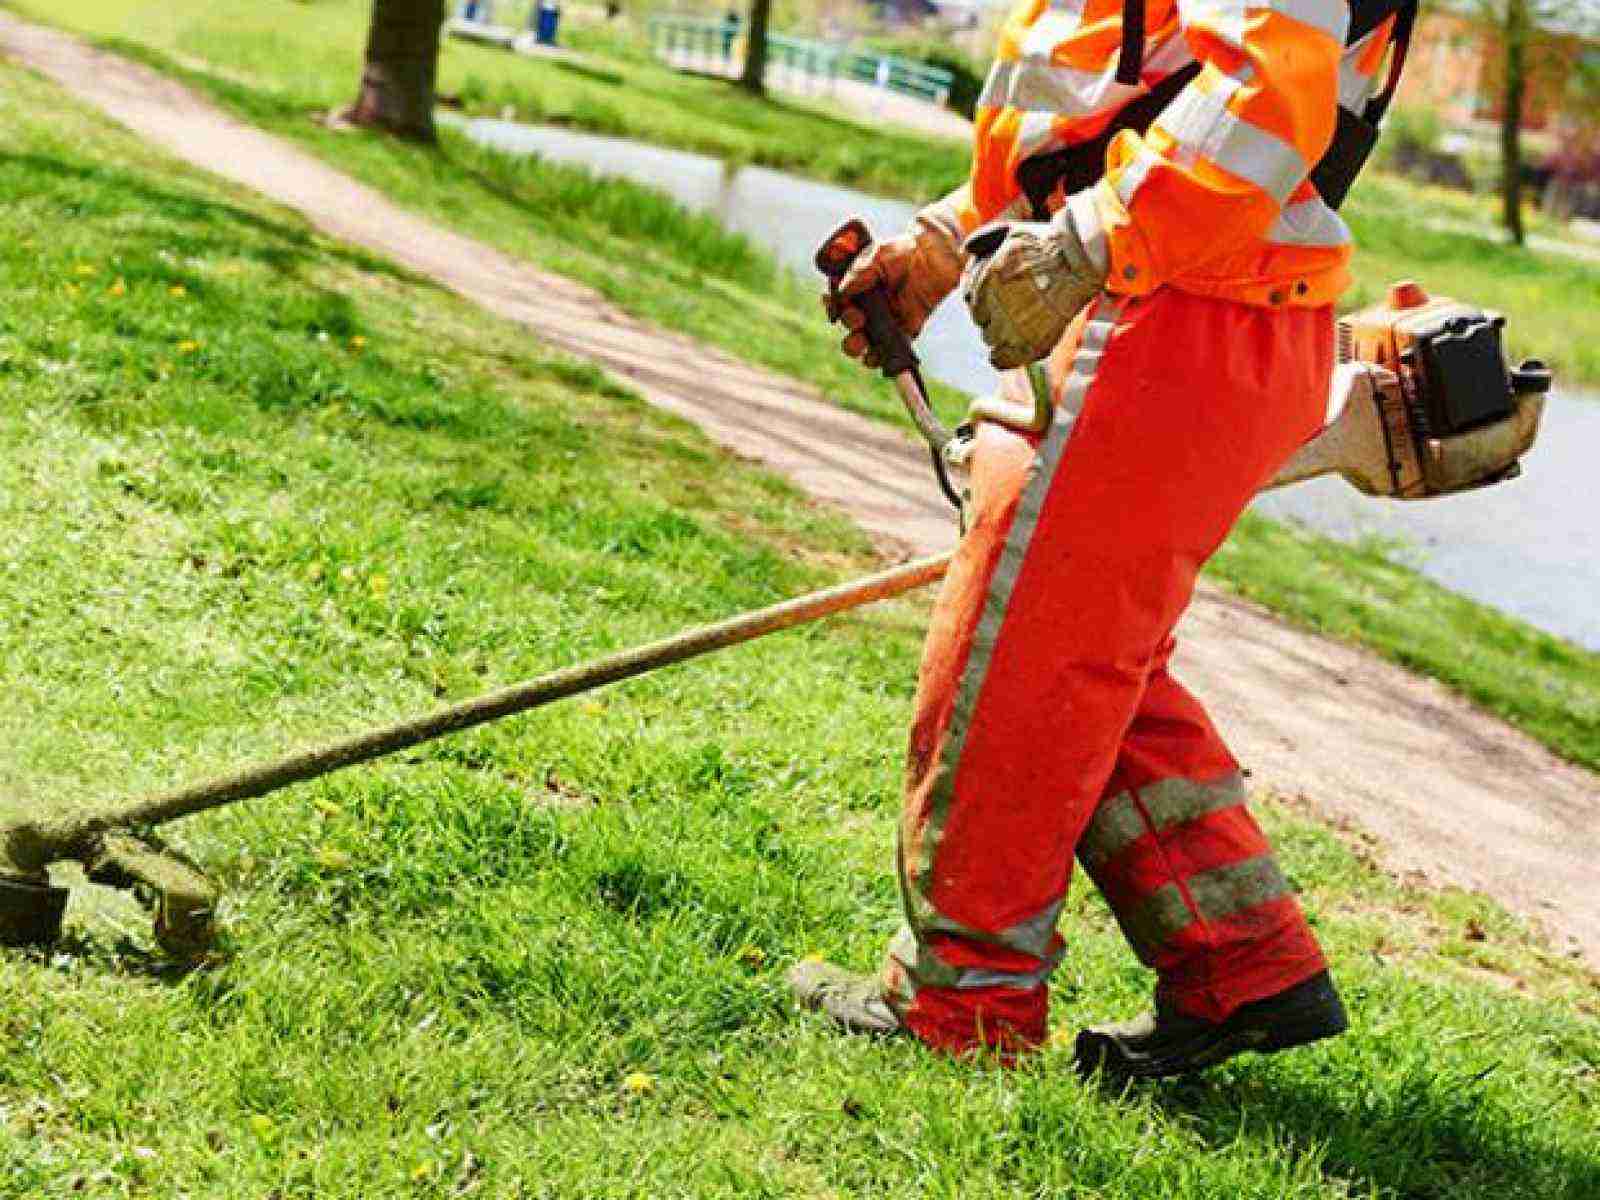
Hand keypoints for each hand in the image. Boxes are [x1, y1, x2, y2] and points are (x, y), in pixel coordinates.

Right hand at [822, 194, 963, 369]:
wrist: (937, 256)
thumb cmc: (905, 251)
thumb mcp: (878, 255)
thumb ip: (859, 273)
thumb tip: (841, 292)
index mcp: (858, 286)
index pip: (838, 301)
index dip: (832, 306)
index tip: (835, 306)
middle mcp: (869, 304)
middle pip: (849, 324)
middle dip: (848, 326)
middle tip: (857, 320)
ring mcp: (885, 319)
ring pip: (864, 341)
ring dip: (857, 346)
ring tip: (861, 345)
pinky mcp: (903, 330)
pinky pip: (888, 349)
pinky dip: (880, 357)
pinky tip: (877, 357)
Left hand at [962, 200, 1106, 369]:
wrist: (1084, 262)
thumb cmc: (1050, 244)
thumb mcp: (1014, 230)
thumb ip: (985, 237)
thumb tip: (964, 249)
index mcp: (991, 275)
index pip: (970, 299)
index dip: (982, 300)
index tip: (995, 301)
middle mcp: (998, 300)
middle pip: (980, 320)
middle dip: (991, 316)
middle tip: (1010, 313)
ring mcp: (1015, 324)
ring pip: (991, 340)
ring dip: (998, 336)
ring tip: (1015, 329)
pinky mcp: (1032, 342)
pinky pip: (1004, 359)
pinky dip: (1002, 359)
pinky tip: (1004, 355)